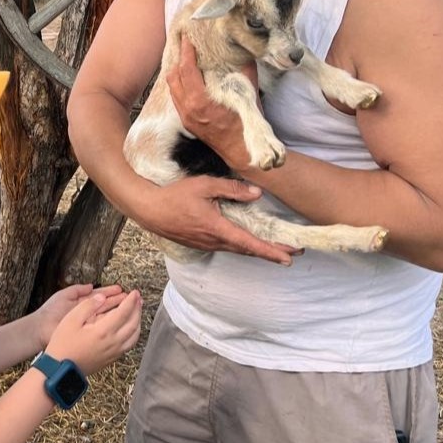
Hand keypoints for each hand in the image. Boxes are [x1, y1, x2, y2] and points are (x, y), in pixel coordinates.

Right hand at [44, 289, 142, 375]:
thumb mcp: (71, 319)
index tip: (134, 292)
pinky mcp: (112, 359)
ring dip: (138, 321)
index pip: (124, 312)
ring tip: (137, 312)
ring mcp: (114, 352)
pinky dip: (134, 333)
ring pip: (135, 335)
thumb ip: (88, 305)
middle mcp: (113, 342)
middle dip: (138, 309)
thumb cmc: (63, 344)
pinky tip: (130, 328)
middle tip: (138, 298)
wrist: (60, 369)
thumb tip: (102, 297)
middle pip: (133, 323)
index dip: (131, 300)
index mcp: (103, 331)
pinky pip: (130, 344)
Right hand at [139, 176, 299, 265]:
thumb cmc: (175, 195)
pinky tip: (248, 243)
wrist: (149, 209)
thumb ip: (232, 188)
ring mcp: (207, 244)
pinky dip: (242, 247)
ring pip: (238, 250)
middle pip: (248, 250)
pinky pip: (227, 247)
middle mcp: (214, 241)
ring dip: (257, 250)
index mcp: (217, 228)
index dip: (270, 251)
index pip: (249, 243)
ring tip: (276, 249)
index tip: (288, 257)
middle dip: (272, 252)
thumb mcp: (204, 185)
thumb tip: (256, 194)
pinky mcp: (201, 244)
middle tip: (294, 253)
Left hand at [166, 37, 256, 165]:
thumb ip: (246, 71)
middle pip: (173, 77)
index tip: (188, 38)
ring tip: (185, 59)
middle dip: (178, 59)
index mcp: (200, 102)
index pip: (186, 70)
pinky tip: (188, 78)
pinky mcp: (186, 122)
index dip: (186, 51)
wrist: (241, 152)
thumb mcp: (248, 95)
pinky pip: (176, 98)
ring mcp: (185, 117)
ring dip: (177, 72)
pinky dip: (179, 85)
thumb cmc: (246, 125)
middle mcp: (188, 109)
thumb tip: (245, 51)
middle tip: (185, 45)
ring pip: (172, 88)